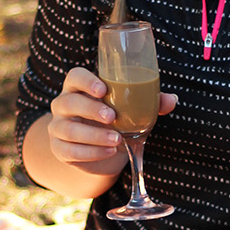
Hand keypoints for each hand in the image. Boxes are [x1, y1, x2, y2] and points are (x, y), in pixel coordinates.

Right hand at [47, 67, 176, 169]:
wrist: (98, 148)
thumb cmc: (114, 118)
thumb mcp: (130, 109)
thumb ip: (150, 102)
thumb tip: (172, 99)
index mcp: (78, 87)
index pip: (75, 77)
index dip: (86, 82)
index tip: (103, 90)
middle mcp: (63, 104)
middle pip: (69, 102)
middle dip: (90, 109)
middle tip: (113, 117)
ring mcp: (58, 127)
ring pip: (68, 130)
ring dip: (94, 136)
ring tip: (117, 140)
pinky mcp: (60, 149)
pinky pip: (71, 151)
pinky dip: (92, 153)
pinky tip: (109, 151)